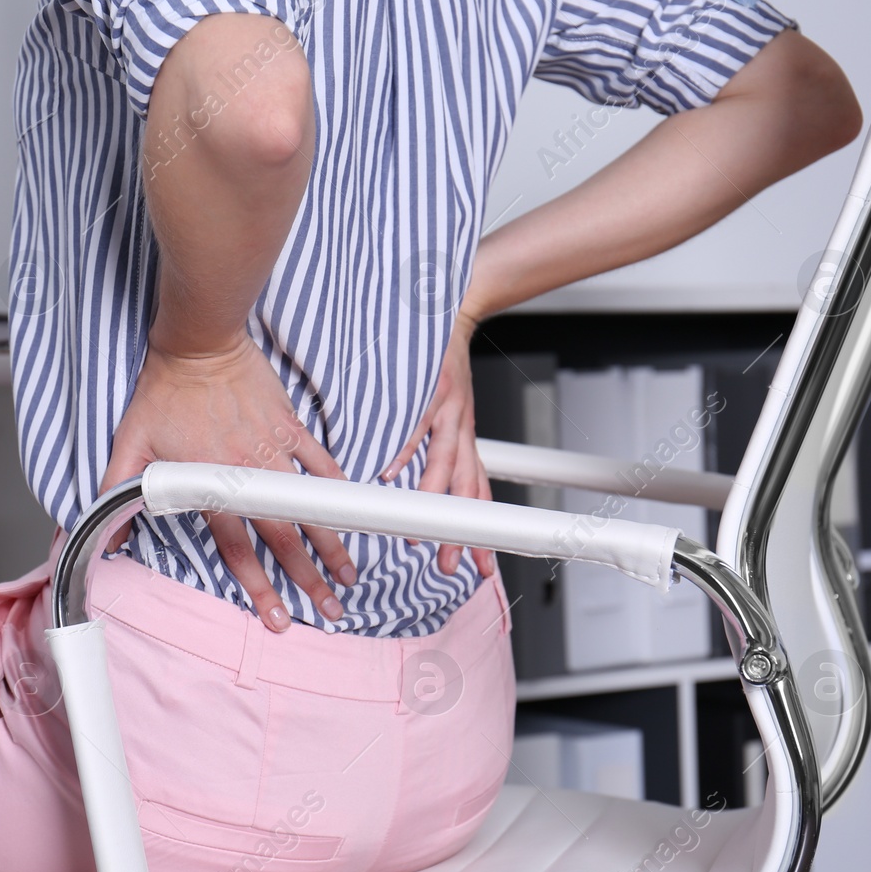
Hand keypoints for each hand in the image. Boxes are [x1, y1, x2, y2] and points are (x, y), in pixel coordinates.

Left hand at [98, 337, 357, 631]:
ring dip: (332, 542)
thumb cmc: (163, 392)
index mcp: (213, 486)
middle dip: (308, 579)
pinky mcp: (290, 426)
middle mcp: (248, 475)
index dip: (259, 588)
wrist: (198, 343)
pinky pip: (320, 462)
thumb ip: (117, 492)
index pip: (239, 549)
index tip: (278, 617)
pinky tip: (354, 510)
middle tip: (329, 609)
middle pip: (285, 538)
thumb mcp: (129, 444)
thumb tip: (108, 537)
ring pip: (310, 506)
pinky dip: (337, 488)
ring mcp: (275, 451)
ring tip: (349, 574)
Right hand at [380, 311, 496, 578]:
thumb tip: (416, 479)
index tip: (482, 565)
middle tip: (448, 563)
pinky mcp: (430, 390)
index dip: (480, 531)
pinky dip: (402, 452)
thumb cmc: (442, 361)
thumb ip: (440, 443)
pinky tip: (388, 474)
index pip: (478, 492)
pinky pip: (414, 426)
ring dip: (431, 500)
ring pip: (443, 463)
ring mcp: (447, 410)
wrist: (455, 306)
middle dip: (457, 530)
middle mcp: (460, 427)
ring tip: (419, 529)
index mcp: (464, 436)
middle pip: (464, 489)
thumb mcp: (451, 409)